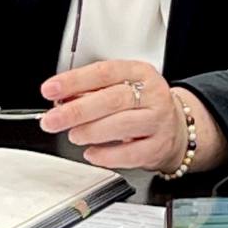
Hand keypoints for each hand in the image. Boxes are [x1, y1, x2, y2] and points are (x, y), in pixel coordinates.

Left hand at [39, 61, 227, 172]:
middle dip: (77, 111)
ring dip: (91, 131)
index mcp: (139, 72)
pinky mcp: (159, 147)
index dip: (74, 81)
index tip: (50, 90)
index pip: (103, 72)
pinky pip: (130, 153)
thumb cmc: (142, 104)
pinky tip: (91, 153)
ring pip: (122, 124)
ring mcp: (158, 121)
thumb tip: (61, 98)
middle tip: (53, 120)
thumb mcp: (120, 87)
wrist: (177, 128)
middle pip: (112, 99)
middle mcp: (152, 94)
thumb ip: (91, 90)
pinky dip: (106, 155)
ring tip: (73, 135)